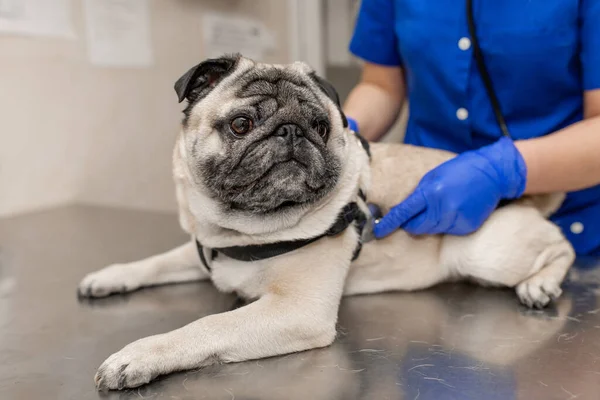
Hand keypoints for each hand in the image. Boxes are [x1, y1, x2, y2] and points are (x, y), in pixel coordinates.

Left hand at [373, 137, 526, 237]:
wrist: (493, 173)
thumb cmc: (460, 170)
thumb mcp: (433, 176)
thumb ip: (418, 194)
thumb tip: (404, 211)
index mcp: (431, 192)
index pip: (404, 212)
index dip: (390, 223)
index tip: (379, 231)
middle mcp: (443, 208)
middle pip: (417, 227)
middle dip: (411, 223)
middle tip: (415, 214)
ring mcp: (456, 219)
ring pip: (432, 230)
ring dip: (431, 222)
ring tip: (443, 204)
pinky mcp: (467, 227)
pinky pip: (448, 230)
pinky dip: (447, 223)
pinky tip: (456, 209)